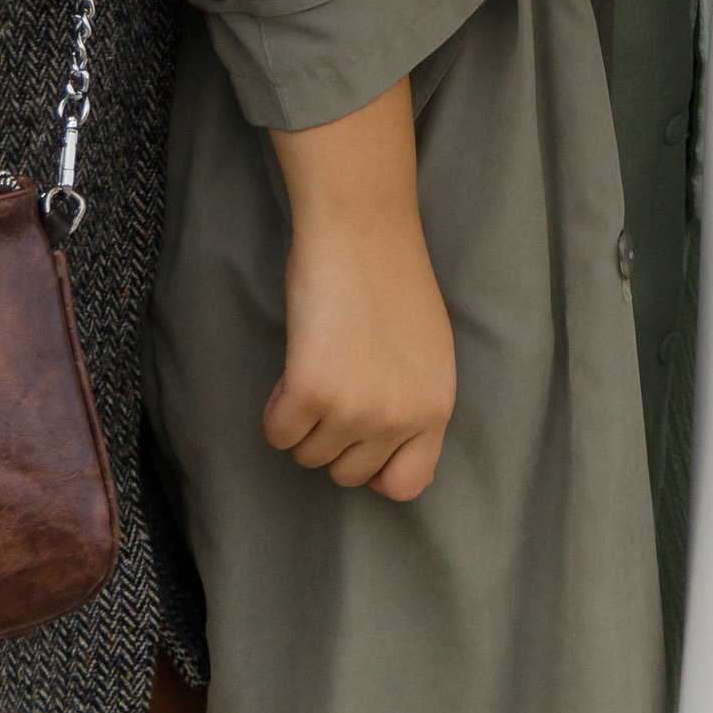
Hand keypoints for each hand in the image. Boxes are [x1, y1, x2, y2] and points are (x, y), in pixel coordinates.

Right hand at [265, 83, 455, 501]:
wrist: (363, 227)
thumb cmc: (391, 277)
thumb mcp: (428, 350)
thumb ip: (415, 402)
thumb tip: (390, 456)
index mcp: (436, 405)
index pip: (407, 485)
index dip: (375, 467)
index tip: (359, 437)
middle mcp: (401, 416)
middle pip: (347, 474)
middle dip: (332, 437)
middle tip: (334, 383)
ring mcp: (356, 408)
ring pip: (309, 456)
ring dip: (304, 419)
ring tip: (317, 363)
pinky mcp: (311, 392)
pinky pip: (278, 434)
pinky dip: (276, 408)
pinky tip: (295, 365)